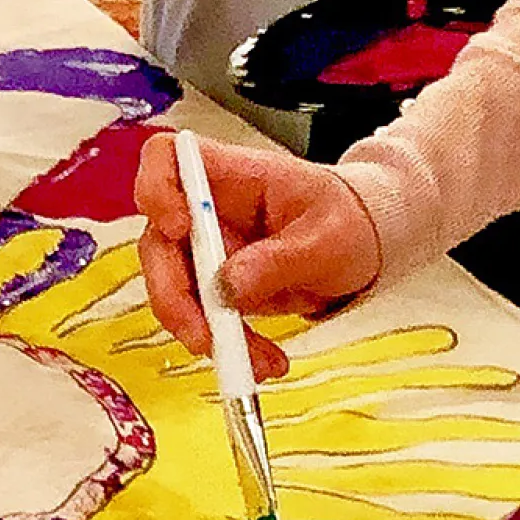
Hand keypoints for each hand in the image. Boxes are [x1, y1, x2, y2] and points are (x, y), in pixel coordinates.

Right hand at [133, 133, 382, 380]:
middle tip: (205, 334)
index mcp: (232, 174)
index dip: (157, 190)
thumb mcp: (329, 237)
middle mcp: (203, 208)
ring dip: (203, 329)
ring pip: (171, 287)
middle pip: (157, 240)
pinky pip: (200, 315)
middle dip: (174, 294)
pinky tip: (262, 360)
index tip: (177, 228)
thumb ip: (281, 259)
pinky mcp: (210, 282)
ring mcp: (203, 246)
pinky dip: (226, 343)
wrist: (362, 244)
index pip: (166, 158)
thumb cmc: (345, 220)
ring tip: (254, 361)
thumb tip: (229, 286)